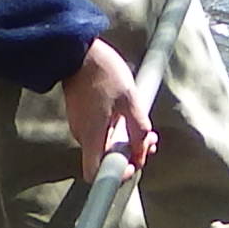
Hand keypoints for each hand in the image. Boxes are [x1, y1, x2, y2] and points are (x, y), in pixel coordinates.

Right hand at [57, 39, 155, 180]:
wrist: (78, 51)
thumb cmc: (104, 73)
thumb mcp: (130, 100)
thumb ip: (138, 129)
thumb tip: (142, 151)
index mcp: (92, 135)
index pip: (95, 173)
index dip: (115, 175)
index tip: (133, 163)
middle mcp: (83, 135)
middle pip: (105, 159)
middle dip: (131, 153)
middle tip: (150, 139)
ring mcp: (80, 125)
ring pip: (105, 145)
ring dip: (126, 141)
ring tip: (144, 128)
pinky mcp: (82, 116)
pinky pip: (100, 133)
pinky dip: (116, 131)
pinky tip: (130, 117)